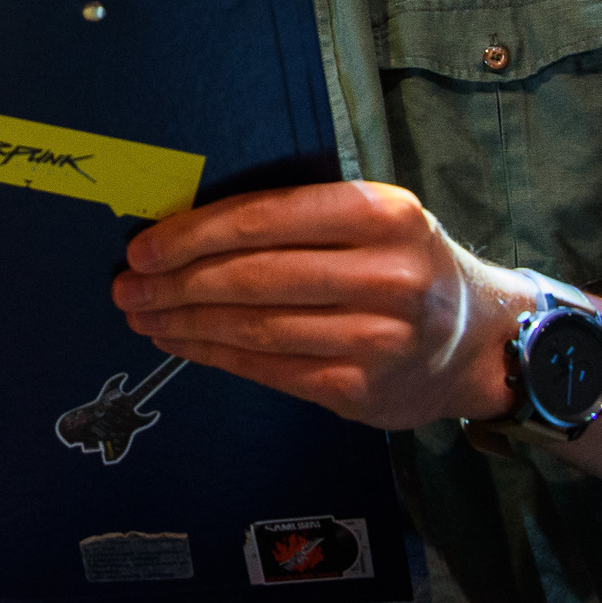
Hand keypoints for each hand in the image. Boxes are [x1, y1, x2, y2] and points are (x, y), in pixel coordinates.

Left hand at [110, 180, 530, 431]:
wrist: (474, 340)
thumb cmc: (404, 263)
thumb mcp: (373, 217)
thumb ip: (298, 215)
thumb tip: (187, 223)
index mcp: (381, 213)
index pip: (265, 217)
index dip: (193, 233)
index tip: (143, 246)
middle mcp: (384, 274)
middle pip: (252, 277)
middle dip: (176, 282)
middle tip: (127, 285)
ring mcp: (374, 338)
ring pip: (254, 328)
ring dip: (185, 321)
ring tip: (143, 314)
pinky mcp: (358, 389)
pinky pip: (267, 370)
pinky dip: (213, 355)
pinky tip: (181, 342)